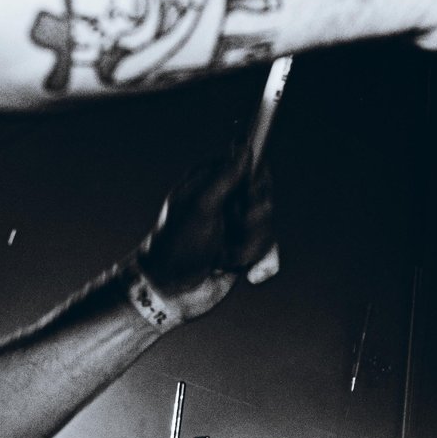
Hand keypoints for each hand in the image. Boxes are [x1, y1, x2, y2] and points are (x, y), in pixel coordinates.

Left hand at [135, 151, 276, 322]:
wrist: (169, 291)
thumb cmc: (176, 245)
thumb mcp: (201, 206)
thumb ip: (226, 176)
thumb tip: (244, 146)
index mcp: (211, 181)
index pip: (249, 166)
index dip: (255, 182)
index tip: (247, 197)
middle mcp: (224, 201)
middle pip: (263, 197)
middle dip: (252, 220)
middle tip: (233, 228)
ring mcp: (233, 226)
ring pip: (266, 226)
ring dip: (249, 245)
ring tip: (226, 256)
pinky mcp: (242, 250)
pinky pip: (267, 249)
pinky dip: (259, 261)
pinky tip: (246, 271)